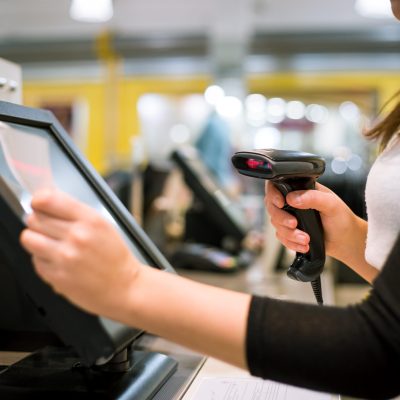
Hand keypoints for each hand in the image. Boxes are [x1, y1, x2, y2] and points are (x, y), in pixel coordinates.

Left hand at [20, 189, 140, 318]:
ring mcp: (65, 257)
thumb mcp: (103, 225)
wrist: (124, 287)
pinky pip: (34, 260)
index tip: (39, 204)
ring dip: (35, 239)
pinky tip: (57, 260)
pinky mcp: (57, 276)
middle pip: (34, 218)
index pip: (47, 199)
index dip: (38, 200)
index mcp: (90, 220)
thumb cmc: (115, 257)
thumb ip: (76, 212)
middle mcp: (77, 236)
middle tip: (48, 227)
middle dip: (38, 221)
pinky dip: (42, 259)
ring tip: (48, 243)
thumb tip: (46, 201)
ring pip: (28, 238)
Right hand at [264, 181, 360, 261]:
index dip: (274, 194)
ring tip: (305, 239)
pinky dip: (290, 243)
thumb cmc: (342, 219)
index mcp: (301, 189)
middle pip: (272, 207)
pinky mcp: (290, 232)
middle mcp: (293, 202)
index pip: (278, 186)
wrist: (346, 241)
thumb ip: (312, 197)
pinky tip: (303, 245)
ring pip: (276, 224)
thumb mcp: (331, 204)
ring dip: (289, 234)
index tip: (281, 203)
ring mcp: (290, 217)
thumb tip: (292, 198)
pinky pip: (281, 237)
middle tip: (294, 224)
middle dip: (281, 218)